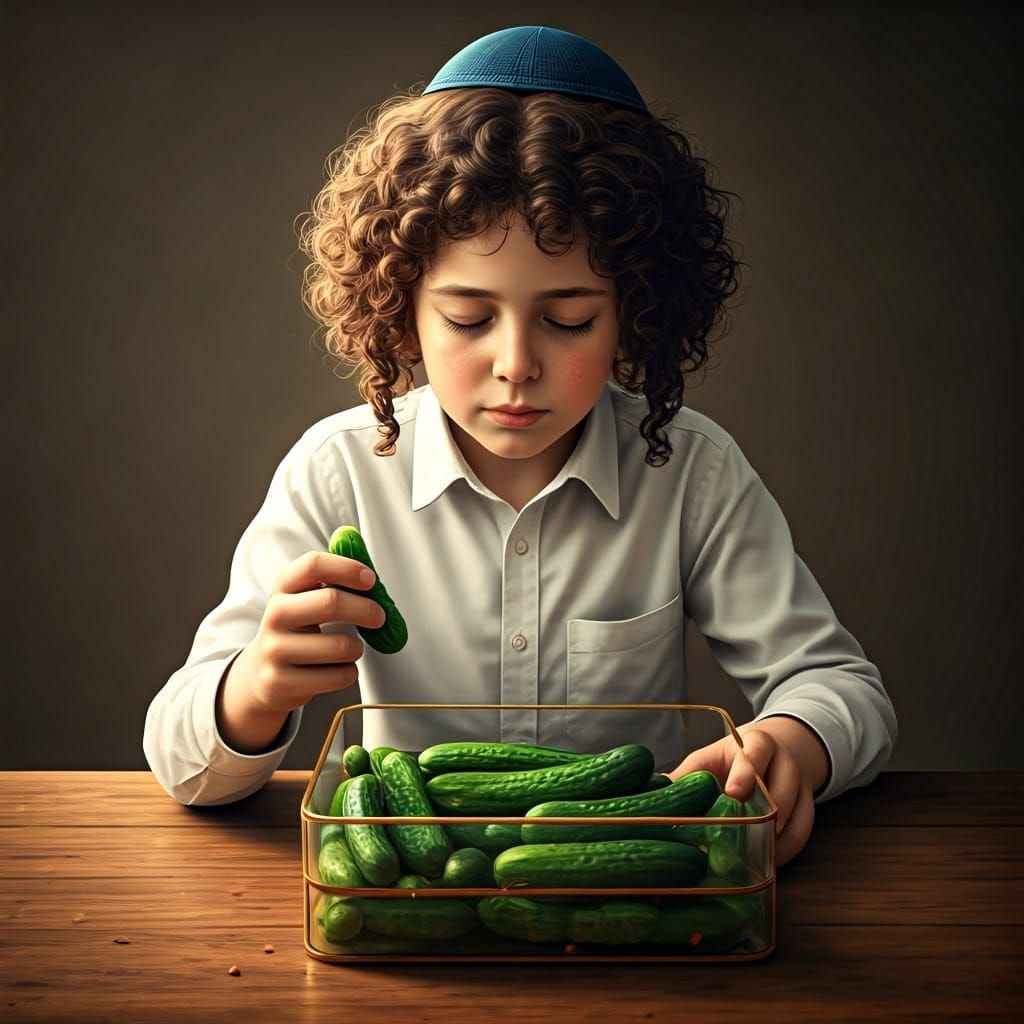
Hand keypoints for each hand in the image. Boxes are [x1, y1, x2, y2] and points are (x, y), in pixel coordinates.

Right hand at [231, 550, 385, 715]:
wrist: (260, 674)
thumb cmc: (295, 632)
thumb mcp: (305, 601)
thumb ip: (335, 585)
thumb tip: (372, 579)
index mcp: (284, 587)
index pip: (314, 565)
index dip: (347, 568)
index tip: (370, 579)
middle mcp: (276, 615)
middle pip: (331, 602)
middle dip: (366, 609)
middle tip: (379, 616)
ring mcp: (275, 649)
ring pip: (341, 646)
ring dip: (356, 648)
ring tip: (348, 649)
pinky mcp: (281, 681)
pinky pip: (338, 676)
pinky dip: (348, 673)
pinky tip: (336, 670)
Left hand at [666, 719, 818, 866]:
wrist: (777, 750)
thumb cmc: (734, 757)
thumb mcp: (711, 757)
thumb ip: (689, 774)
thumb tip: (655, 795)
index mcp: (756, 743)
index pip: (755, 753)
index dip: (745, 772)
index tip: (733, 793)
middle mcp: (784, 762)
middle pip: (782, 787)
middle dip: (764, 813)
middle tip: (743, 837)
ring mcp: (800, 786)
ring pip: (797, 814)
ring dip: (775, 838)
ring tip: (752, 857)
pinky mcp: (809, 808)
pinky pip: (804, 833)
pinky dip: (787, 851)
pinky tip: (768, 864)